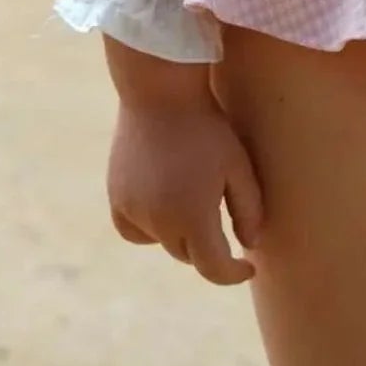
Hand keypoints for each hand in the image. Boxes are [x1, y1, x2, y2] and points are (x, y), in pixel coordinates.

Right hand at [107, 95, 263, 284]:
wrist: (158, 91)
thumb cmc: (206, 127)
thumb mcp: (238, 165)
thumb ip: (249, 210)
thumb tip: (248, 245)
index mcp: (193, 218)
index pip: (214, 268)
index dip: (233, 274)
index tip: (247, 266)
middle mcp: (159, 222)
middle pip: (188, 254)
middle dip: (207, 247)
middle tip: (222, 224)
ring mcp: (133, 210)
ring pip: (162, 242)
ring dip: (179, 235)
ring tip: (193, 204)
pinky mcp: (117, 197)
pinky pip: (134, 230)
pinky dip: (149, 228)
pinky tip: (161, 208)